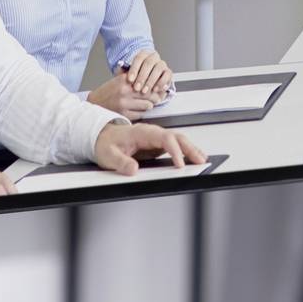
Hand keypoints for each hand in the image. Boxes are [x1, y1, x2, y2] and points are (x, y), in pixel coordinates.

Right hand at [87, 72, 158, 115]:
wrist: (93, 104)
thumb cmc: (107, 92)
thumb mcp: (118, 80)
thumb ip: (133, 78)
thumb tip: (152, 79)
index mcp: (124, 80)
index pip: (147, 82)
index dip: (155, 86)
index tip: (157, 88)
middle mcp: (125, 91)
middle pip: (150, 94)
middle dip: (155, 97)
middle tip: (155, 98)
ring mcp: (124, 103)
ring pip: (148, 105)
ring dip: (148, 105)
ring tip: (144, 104)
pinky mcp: (124, 114)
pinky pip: (140, 114)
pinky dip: (140, 113)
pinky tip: (136, 110)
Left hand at [91, 119, 206, 172]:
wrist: (100, 137)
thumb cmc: (105, 143)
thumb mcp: (108, 155)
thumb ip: (121, 162)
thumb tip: (134, 169)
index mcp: (142, 132)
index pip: (164, 138)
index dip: (174, 150)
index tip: (179, 164)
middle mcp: (152, 133)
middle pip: (176, 137)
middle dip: (189, 148)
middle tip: (200, 160)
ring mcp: (155, 138)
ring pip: (178, 140)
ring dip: (191, 149)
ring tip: (201, 159)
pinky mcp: (157, 145)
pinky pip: (175, 146)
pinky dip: (185, 152)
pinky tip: (192, 159)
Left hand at [122, 49, 172, 102]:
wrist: (145, 83)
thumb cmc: (135, 78)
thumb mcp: (126, 74)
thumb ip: (123, 71)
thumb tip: (119, 67)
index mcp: (143, 54)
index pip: (139, 58)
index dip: (134, 69)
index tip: (130, 80)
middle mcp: (154, 57)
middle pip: (149, 63)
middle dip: (142, 77)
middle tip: (136, 88)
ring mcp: (162, 64)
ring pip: (158, 69)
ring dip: (151, 81)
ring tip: (145, 91)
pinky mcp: (168, 72)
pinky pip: (167, 75)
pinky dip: (161, 83)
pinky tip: (155, 89)